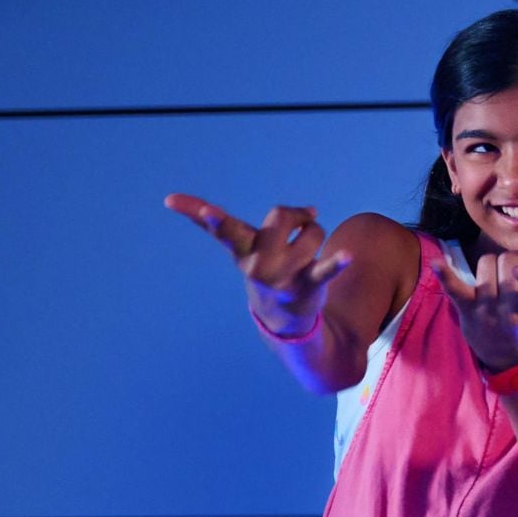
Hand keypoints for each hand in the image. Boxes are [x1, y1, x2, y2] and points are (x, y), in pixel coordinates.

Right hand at [166, 194, 347, 337]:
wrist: (284, 318)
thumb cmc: (262, 268)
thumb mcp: (240, 247)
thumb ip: (215, 224)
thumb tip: (170, 199)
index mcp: (242, 251)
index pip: (227, 231)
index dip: (213, 219)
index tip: (198, 209)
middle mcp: (259, 265)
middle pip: (281, 217)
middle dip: (296, 215)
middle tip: (302, 222)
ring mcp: (284, 277)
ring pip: (312, 233)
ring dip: (316, 236)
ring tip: (310, 251)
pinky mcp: (309, 286)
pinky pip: (325, 270)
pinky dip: (337, 263)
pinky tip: (347, 256)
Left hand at [437, 248, 517, 372]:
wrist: (509, 357)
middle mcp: (510, 314)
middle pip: (507, 267)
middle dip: (513, 264)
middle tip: (517, 276)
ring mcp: (486, 312)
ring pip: (485, 266)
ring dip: (493, 268)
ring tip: (499, 283)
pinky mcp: (465, 310)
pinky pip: (454, 287)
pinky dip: (446, 276)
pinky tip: (438, 264)